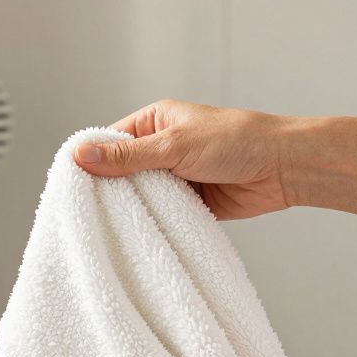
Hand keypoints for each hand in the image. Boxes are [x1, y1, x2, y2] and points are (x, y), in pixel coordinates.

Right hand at [73, 100, 295, 219]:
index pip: (111, 142)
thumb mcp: (174, 146)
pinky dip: (153, 222)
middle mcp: (162, 147)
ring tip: (109, 226)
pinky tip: (138, 234)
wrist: (283, 168)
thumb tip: (82, 155)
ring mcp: (176, 175)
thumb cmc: (237, 141)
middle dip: (110, 189)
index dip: (92, 162)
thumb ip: (127, 157)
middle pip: (122, 171)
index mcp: (156, 122)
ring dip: (133, 208)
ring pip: (141, 196)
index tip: (73, 185)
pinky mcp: (190, 201)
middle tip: (86, 212)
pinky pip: (162, 214)